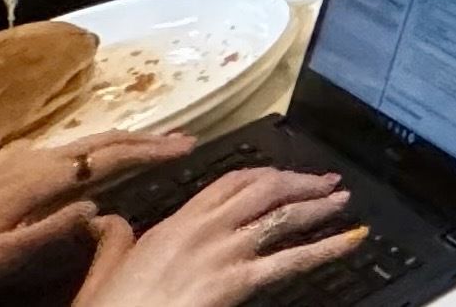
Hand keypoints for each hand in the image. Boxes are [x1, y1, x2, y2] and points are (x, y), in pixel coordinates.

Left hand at [0, 132, 192, 298]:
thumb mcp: (1, 257)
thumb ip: (50, 230)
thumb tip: (98, 206)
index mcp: (36, 180)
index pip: (105, 157)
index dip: (149, 150)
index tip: (186, 145)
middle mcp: (32, 161)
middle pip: (99, 141)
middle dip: (145, 139)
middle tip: (184, 140)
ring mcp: (18, 161)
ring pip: (83, 144)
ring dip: (121, 142)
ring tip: (153, 146)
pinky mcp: (8, 169)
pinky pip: (65, 151)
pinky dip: (93, 149)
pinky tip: (96, 158)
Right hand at [71, 169, 364, 306]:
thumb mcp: (106, 267)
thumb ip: (113, 238)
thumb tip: (103, 218)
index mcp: (176, 223)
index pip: (229, 181)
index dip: (264, 174)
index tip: (283, 174)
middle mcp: (205, 230)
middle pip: (263, 189)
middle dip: (299, 181)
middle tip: (326, 181)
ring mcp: (224, 253)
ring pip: (281, 216)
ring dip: (317, 205)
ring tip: (342, 199)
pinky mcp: (236, 282)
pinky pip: (290, 261)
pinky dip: (327, 248)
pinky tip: (352, 240)